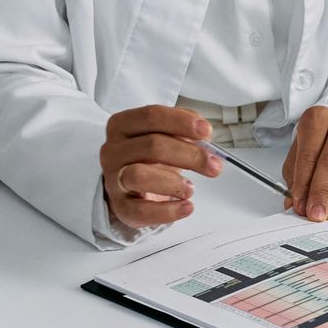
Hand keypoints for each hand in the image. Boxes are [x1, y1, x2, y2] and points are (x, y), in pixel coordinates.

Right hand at [100, 104, 222, 229]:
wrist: (129, 185)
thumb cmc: (150, 156)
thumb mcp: (164, 135)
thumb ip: (182, 129)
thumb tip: (203, 133)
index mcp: (122, 125)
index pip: (150, 116)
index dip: (180, 122)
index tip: (206, 131)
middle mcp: (113, 150)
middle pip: (151, 146)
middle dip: (189, 155)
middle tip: (214, 165)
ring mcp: (113, 179)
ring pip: (139, 176)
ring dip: (173, 182)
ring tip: (191, 188)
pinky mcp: (120, 206)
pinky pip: (141, 211)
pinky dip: (168, 211)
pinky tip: (186, 207)